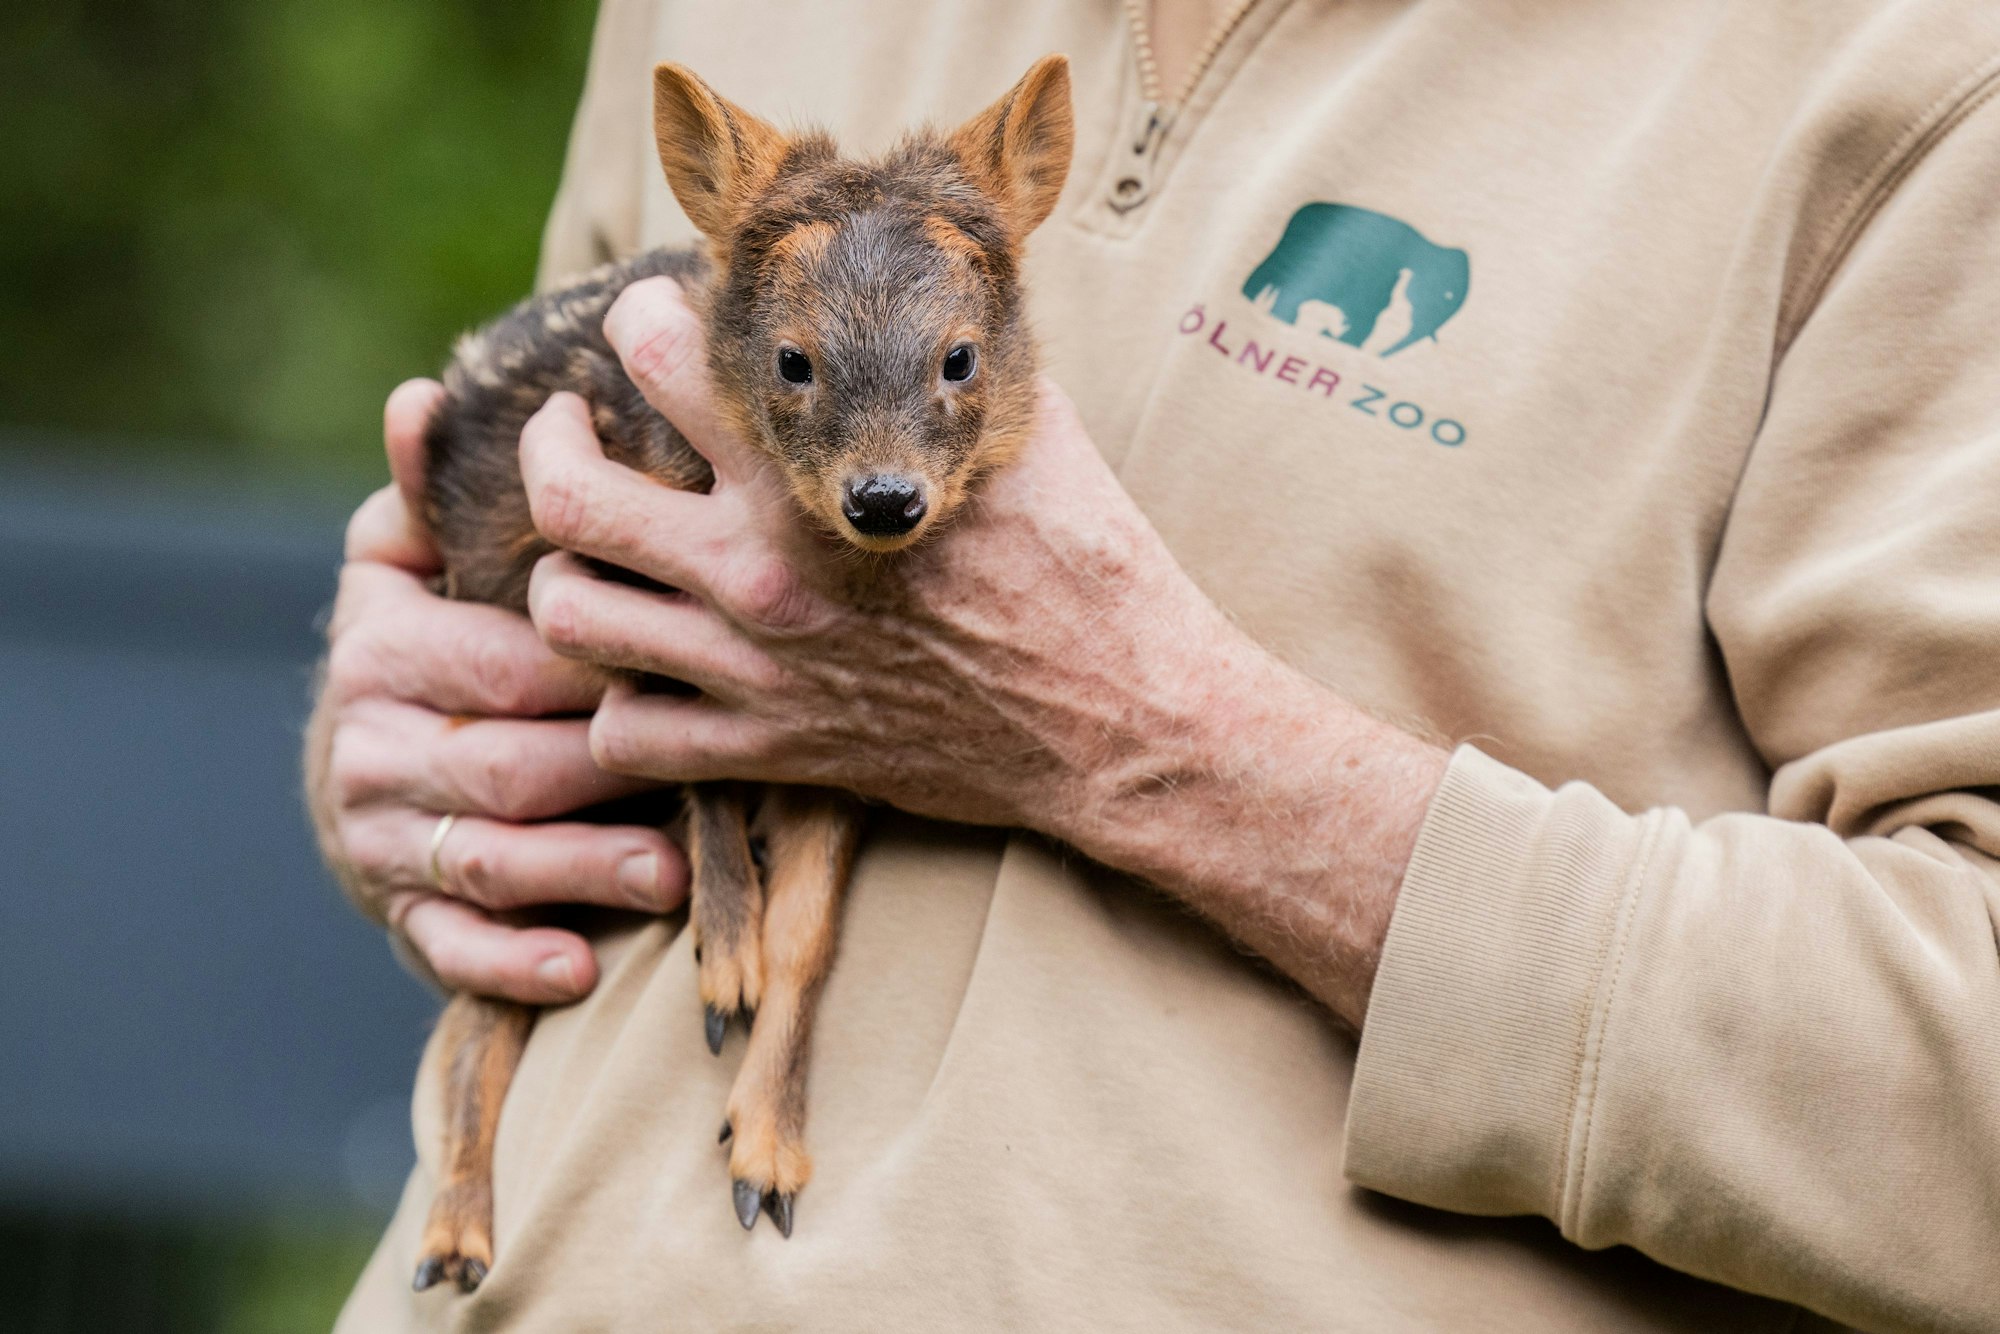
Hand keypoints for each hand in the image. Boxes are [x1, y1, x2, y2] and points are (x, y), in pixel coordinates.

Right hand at [305, 379, 689, 1002]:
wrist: (368, 764)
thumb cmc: (431, 642)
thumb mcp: (413, 561)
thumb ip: (432, 493)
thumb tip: (422, 394)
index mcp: (381, 652)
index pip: (496, 660)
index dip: (589, 664)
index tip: (683, 659)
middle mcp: (371, 750)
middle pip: (504, 765)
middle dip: (604, 772)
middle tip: (704, 772)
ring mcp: (384, 842)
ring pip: (488, 861)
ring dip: (582, 872)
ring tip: (672, 872)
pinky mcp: (405, 917)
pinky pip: (453, 950)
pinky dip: (515, 962)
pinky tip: (582, 966)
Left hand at [520, 278, 1448, 1026]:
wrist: (1122, 721)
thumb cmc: (1088, 569)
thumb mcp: (1028, 429)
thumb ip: (944, 358)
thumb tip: (923, 290)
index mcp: (816, 470)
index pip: (658, 357)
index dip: (633, 323)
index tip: (647, 331)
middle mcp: (761, 567)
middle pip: (567, 494)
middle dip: (547, 446)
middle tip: (571, 434)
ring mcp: (756, 668)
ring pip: (570, 618)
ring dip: (566, 579)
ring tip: (596, 560)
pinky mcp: (772, 752)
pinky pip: (624, 738)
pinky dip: (614, 708)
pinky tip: (647, 678)